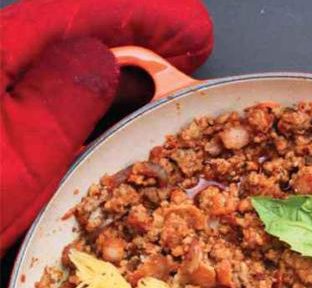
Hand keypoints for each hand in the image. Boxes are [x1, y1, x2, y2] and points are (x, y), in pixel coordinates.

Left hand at [0, 0, 212, 253]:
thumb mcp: (20, 153)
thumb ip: (65, 96)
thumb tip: (106, 59)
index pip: (84, 11)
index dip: (149, 15)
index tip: (195, 33)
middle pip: (78, 28)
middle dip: (142, 32)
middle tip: (191, 49)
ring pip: (66, 62)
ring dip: (120, 68)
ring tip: (161, 84)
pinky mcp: (0, 125)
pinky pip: (51, 95)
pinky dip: (91, 100)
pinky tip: (112, 111)